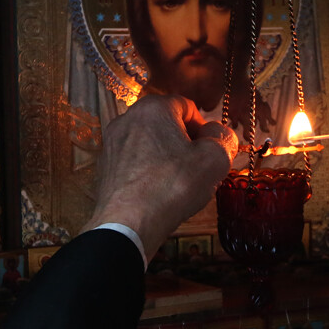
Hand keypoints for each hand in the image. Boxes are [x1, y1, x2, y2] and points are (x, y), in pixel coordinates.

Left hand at [81, 95, 236, 261]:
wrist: (128, 223)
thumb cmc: (173, 186)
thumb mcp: (214, 160)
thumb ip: (223, 138)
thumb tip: (219, 133)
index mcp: (154, 108)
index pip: (187, 105)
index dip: (204, 127)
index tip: (210, 148)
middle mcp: (127, 118)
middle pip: (166, 123)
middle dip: (184, 141)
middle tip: (197, 165)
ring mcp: (112, 142)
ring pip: (149, 142)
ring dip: (166, 155)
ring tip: (178, 181)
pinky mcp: (104, 166)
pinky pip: (134, 160)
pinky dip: (148, 169)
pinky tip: (158, 191)